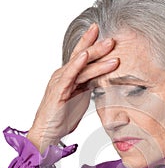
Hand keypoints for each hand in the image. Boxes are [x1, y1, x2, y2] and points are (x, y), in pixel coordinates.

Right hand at [27, 24, 118, 151]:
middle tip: (113, 38)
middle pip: (82, 56)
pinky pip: (70, 75)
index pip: (83, 58)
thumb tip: (102, 80)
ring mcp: (61, 81)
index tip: (107, 35)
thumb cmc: (62, 117)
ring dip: (95, 53)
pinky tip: (85, 55)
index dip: (93, 45)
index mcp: (70, 77)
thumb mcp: (80, 98)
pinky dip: (77, 64)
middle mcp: (64, 75)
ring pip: (80, 64)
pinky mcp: (59, 90)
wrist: (48, 131)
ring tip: (109, 45)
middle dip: (97, 45)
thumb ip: (88, 86)